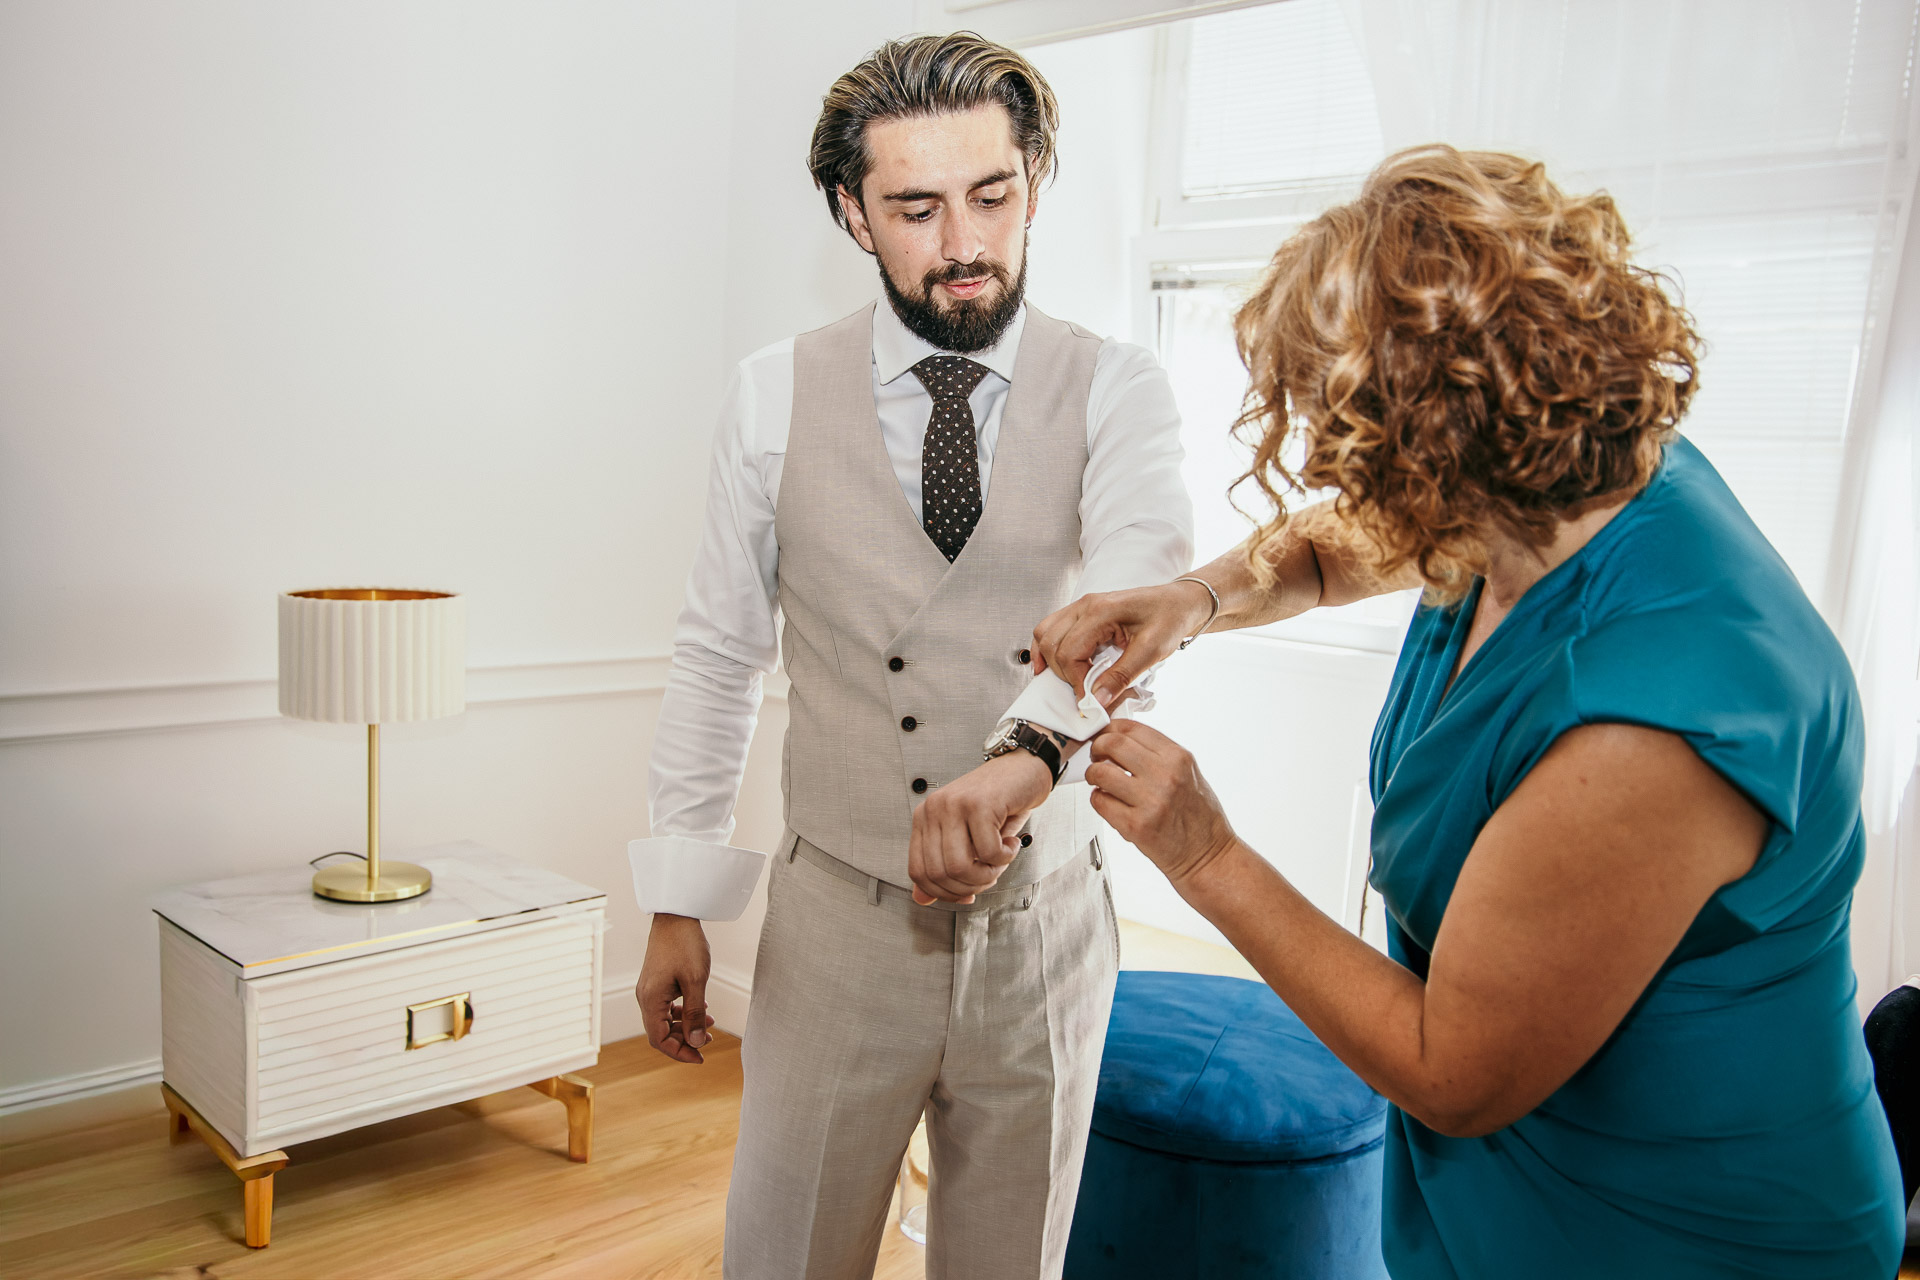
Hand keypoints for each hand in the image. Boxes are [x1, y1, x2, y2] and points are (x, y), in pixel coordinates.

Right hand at [636, 913, 715, 1062]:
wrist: (676, 915)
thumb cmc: (685, 944)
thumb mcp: (696, 981)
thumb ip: (695, 1014)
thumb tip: (697, 1043)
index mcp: (651, 999)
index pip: (659, 1040)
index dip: (679, 1052)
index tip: (700, 1057)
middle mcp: (645, 996)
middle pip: (660, 1033)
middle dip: (684, 1041)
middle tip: (709, 1042)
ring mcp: (649, 989)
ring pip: (664, 1020)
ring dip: (685, 1026)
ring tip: (710, 1025)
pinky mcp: (656, 981)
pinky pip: (666, 1006)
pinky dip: (682, 1012)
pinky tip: (701, 1009)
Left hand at [908, 750, 1052, 904]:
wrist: (1024, 769)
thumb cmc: (998, 803)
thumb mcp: (966, 838)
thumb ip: (942, 866)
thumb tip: (922, 899)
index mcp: (924, 819)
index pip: (919, 872)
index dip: (944, 893)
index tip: (967, 893)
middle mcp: (933, 809)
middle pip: (939, 874)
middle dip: (970, 886)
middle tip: (991, 874)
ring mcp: (954, 805)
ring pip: (960, 867)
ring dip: (988, 874)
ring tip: (1001, 860)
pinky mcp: (979, 804)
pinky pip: (989, 852)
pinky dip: (1005, 857)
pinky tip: (1012, 843)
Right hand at [1031, 580, 1215, 704]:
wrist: (1179, 602)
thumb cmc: (1169, 618)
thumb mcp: (1151, 651)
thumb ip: (1122, 676)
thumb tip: (1097, 699)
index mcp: (1101, 611)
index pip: (1070, 652)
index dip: (1075, 681)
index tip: (1089, 699)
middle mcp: (1086, 605)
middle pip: (1052, 644)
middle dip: (1063, 673)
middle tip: (1083, 691)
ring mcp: (1081, 606)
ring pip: (1044, 633)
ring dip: (1049, 660)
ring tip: (1065, 680)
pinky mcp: (1082, 612)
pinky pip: (1051, 627)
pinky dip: (1047, 647)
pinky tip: (1051, 664)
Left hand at [1086, 720, 1238, 889]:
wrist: (1208, 855)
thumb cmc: (1199, 816)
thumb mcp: (1188, 773)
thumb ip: (1158, 754)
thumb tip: (1121, 739)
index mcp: (1178, 758)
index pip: (1131, 728)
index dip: (1111, 729)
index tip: (1105, 735)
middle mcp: (1165, 775)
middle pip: (1113, 744)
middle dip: (1097, 747)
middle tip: (1097, 756)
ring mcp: (1150, 801)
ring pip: (1100, 772)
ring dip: (1093, 774)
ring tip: (1099, 781)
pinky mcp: (1136, 826)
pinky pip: (1100, 802)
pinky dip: (1098, 799)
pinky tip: (1108, 802)